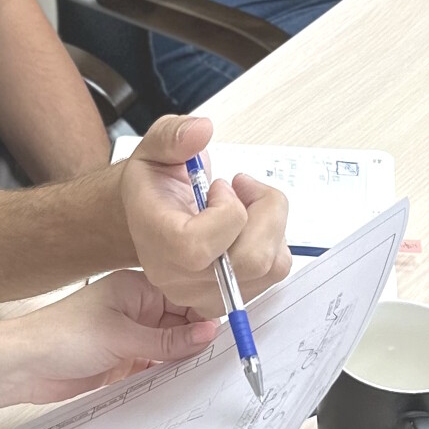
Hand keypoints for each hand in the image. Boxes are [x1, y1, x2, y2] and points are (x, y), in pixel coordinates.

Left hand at [0, 271, 220, 407]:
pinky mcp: (126, 360)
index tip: (236, 334)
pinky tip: (189, 386)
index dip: (211, 313)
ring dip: (188, 360)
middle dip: (204, 341)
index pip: (187, 296)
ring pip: (174, 347)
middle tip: (232, 361)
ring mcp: (133, 335)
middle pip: (185, 323)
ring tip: (216, 376)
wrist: (21, 367)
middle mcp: (139, 309)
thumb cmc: (61, 337)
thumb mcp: (120, 337)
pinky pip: (159, 366)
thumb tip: (211, 331)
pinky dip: (171, 375)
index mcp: (138, 288)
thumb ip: (167, 341)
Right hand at [117, 114, 290, 313]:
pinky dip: (276, 239)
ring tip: (247, 204)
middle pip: (249, 260)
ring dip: (273, 224)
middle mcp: (177, 277)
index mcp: (154, 239)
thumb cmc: (155, 184)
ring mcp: (205, 294)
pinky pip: (277, 271)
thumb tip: (202, 130)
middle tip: (242, 188)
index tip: (221, 187)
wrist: (152, 217)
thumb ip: (174, 135)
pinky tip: (251, 224)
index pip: (198, 245)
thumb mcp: (155, 148)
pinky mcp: (231, 298)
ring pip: (271, 266)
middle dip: (264, 212)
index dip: (227, 212)